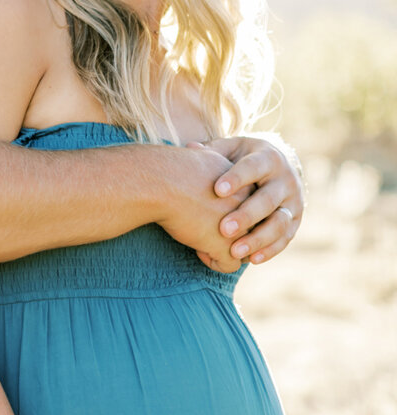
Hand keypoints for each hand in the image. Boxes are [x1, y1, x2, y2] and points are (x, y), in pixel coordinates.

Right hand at [154, 145, 251, 273]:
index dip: (231, 211)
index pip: (249, 206)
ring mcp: (242, 228)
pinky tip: (198, 249)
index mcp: (246, 184)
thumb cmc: (174, 167)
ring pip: (244, 250)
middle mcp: (250, 206)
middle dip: (232, 234)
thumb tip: (195, 148)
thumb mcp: (199, 155)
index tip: (207, 209)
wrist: (164, 181)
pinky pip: (230, 265)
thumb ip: (206, 156)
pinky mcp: (228, 247)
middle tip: (207, 229)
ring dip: (225, 250)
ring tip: (201, 242)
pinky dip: (214, 262)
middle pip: (250, 229)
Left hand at [203, 136, 303, 264]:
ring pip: (279, 222)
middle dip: (246, 216)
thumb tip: (192, 148)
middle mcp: (285, 180)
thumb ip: (214, 151)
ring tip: (235, 252)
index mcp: (268, 157)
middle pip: (268, 199)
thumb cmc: (243, 157)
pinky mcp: (295, 220)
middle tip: (224, 230)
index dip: (237, 178)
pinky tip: (251, 260)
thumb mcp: (232, 149)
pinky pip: (285, 238)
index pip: (253, 167)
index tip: (217, 191)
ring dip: (258, 239)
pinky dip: (270, 250)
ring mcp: (293, 202)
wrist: (276, 166)